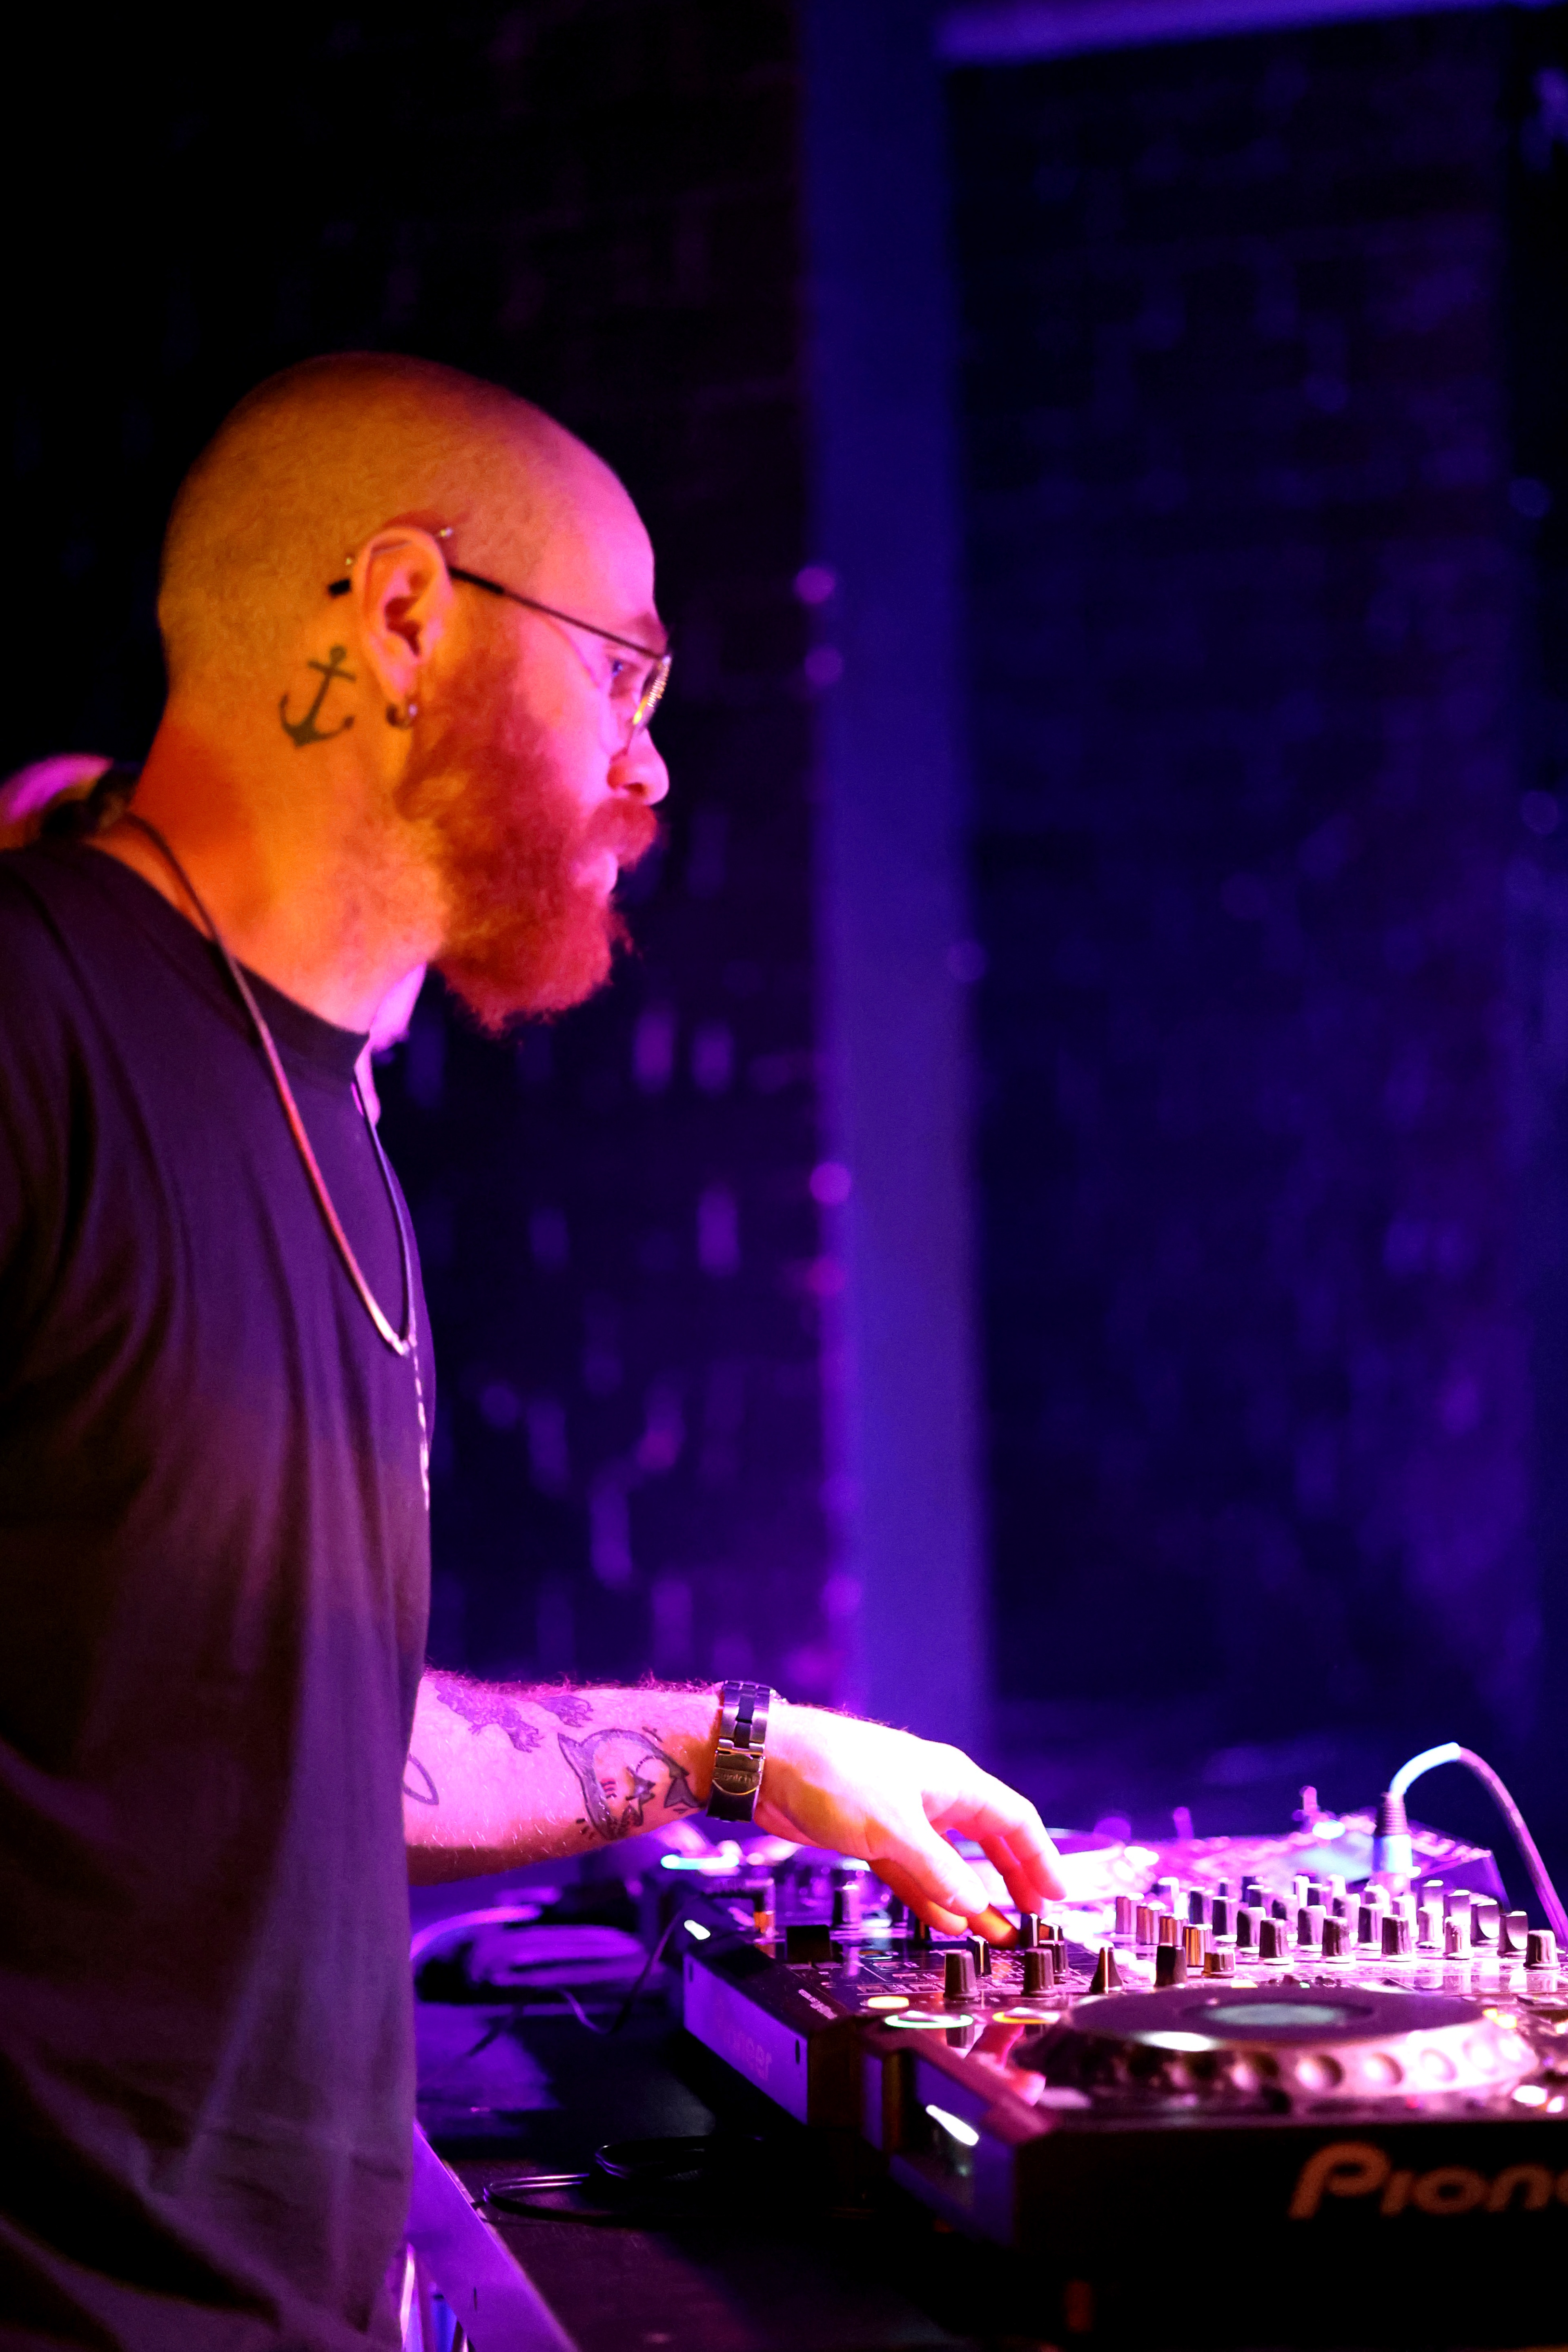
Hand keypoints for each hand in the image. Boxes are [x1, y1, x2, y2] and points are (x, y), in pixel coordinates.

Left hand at [757, 1703, 1063, 1937]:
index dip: (1040, 1857)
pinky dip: (932, 1896)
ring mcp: (902, 1817)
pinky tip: (948, 1922)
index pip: (1013, 1820)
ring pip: (951, 1863)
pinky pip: (915, 1872)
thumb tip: (976, 1908)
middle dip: (1013, 1879)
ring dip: (972, 1897)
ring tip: (998, 1934)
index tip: (1058, 1894)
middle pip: (988, 1841)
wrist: (768, 1762)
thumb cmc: (832, 1773)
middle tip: (1035, 1918)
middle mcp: (933, 1797)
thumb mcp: (893, 1828)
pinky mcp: (872, 1835)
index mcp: (951, 1781)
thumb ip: (937, 1870)